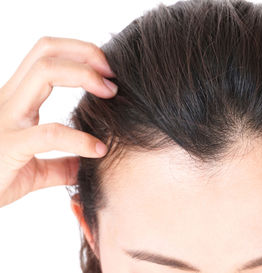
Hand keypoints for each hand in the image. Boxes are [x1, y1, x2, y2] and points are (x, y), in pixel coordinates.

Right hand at [0, 36, 117, 207]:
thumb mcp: (34, 170)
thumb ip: (60, 165)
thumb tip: (85, 166)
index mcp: (15, 102)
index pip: (45, 56)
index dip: (79, 53)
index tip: (107, 71)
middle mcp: (8, 101)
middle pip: (45, 51)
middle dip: (86, 53)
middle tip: (112, 75)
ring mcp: (6, 120)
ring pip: (44, 72)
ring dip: (84, 75)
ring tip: (110, 93)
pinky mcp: (9, 146)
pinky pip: (50, 133)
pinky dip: (80, 139)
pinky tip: (99, 150)